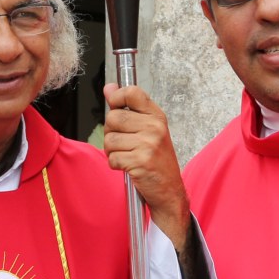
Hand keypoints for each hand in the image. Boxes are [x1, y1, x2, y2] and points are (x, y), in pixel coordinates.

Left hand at [102, 83, 190, 251]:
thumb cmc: (157, 160)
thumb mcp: (148, 130)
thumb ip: (128, 108)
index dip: (117, 97)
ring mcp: (148, 144)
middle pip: (113, 118)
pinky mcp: (140, 161)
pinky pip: (112, 158)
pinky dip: (115, 165)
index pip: (132, 92)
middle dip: (111, 132)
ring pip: (109, 139)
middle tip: (123, 142)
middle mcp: (154, 127)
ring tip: (126, 155)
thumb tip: (109, 88)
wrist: (169, 190)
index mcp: (156, 116)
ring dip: (112, 151)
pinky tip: (128, 166)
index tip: (115, 105)